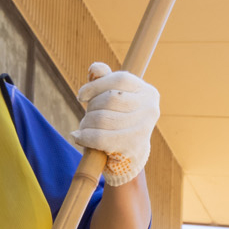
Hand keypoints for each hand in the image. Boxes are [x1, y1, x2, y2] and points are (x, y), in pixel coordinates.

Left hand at [73, 62, 159, 185]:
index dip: (96, 85)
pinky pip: (100, 137)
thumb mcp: (115, 101)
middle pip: (109, 99)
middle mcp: (150, 108)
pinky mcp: (131, 146)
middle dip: (91, 108)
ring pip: (102, 118)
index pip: (120, 79)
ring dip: (86, 124)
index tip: (81, 95)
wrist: (129, 159)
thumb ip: (106, 81)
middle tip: (86, 117)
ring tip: (83, 128)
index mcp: (147, 92)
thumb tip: (95, 68)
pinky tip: (78, 137)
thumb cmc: (119, 124)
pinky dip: (84, 137)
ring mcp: (143, 128)